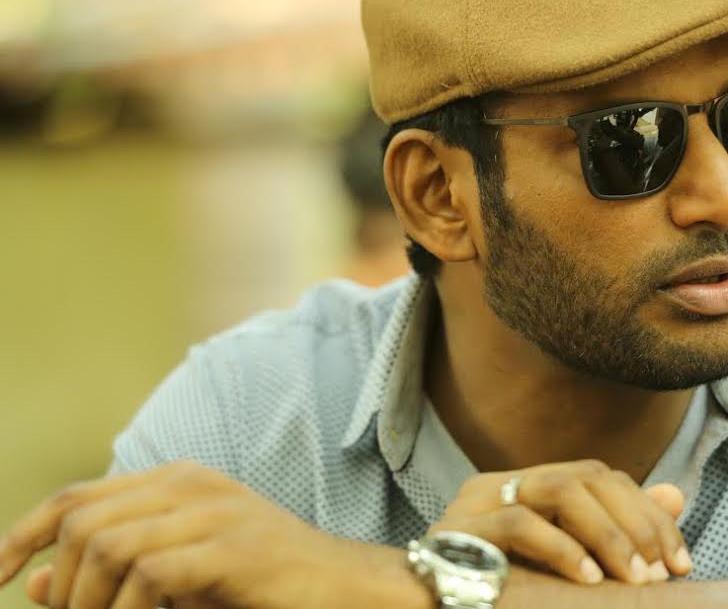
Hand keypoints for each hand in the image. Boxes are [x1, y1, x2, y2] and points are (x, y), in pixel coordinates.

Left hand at [0, 461, 373, 608]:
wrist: (345, 585)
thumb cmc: (262, 584)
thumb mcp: (177, 578)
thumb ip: (111, 575)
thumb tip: (31, 584)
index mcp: (176, 481)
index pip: (75, 497)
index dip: (22, 536)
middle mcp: (190, 484)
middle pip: (82, 522)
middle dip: (61, 587)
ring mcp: (213, 510)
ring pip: (107, 545)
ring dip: (90, 603)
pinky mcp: (232, 545)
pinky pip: (151, 574)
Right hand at [430, 460, 692, 586]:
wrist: (425, 607)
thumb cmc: (498, 595)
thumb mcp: (566, 565)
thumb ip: (615, 530)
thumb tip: (674, 496)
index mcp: (525, 489)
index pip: (599, 476)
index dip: (647, 513)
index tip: (680, 563)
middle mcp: (501, 485)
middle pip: (586, 475)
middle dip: (636, 523)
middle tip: (662, 574)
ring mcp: (477, 503)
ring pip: (558, 488)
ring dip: (608, 533)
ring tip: (635, 579)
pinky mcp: (458, 531)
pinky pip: (519, 524)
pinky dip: (563, 549)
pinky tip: (589, 582)